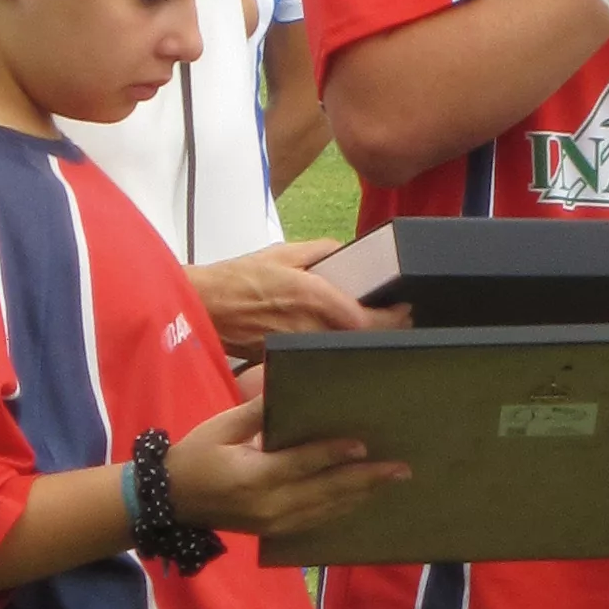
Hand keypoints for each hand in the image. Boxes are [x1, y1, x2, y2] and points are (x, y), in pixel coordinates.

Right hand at [165, 396, 407, 534]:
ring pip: (327, 509)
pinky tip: (361, 498)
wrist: (170, 501)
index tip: (364, 444)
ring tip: (391, 482)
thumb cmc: (194, 457)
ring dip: (361, 495)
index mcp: (255, 477)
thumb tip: (285, 390)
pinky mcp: (276, 531)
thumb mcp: (221, 427)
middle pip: (327, 491)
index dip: (335, 454)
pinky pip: (317, 521)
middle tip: (400, 469)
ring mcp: (275, 523)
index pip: (304, 464)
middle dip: (366, 479)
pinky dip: (342, 509)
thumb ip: (256, 413)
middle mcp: (270, 505)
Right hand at [194, 247, 415, 360]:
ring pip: (342, 349)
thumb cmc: (239, 278)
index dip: (390, 318)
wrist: (204, 306)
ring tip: (376, 329)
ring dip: (362, 341)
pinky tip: (342, 341)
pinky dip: (336, 349)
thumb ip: (318, 250)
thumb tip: (344, 249)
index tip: (404, 309)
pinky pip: (320, 357)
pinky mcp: (285, 358)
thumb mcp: (282, 253)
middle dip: (384, 331)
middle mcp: (307, 325)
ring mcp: (297, 346)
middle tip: (399, 321)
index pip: (363, 317)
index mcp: (310, 295)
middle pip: (359, 338)